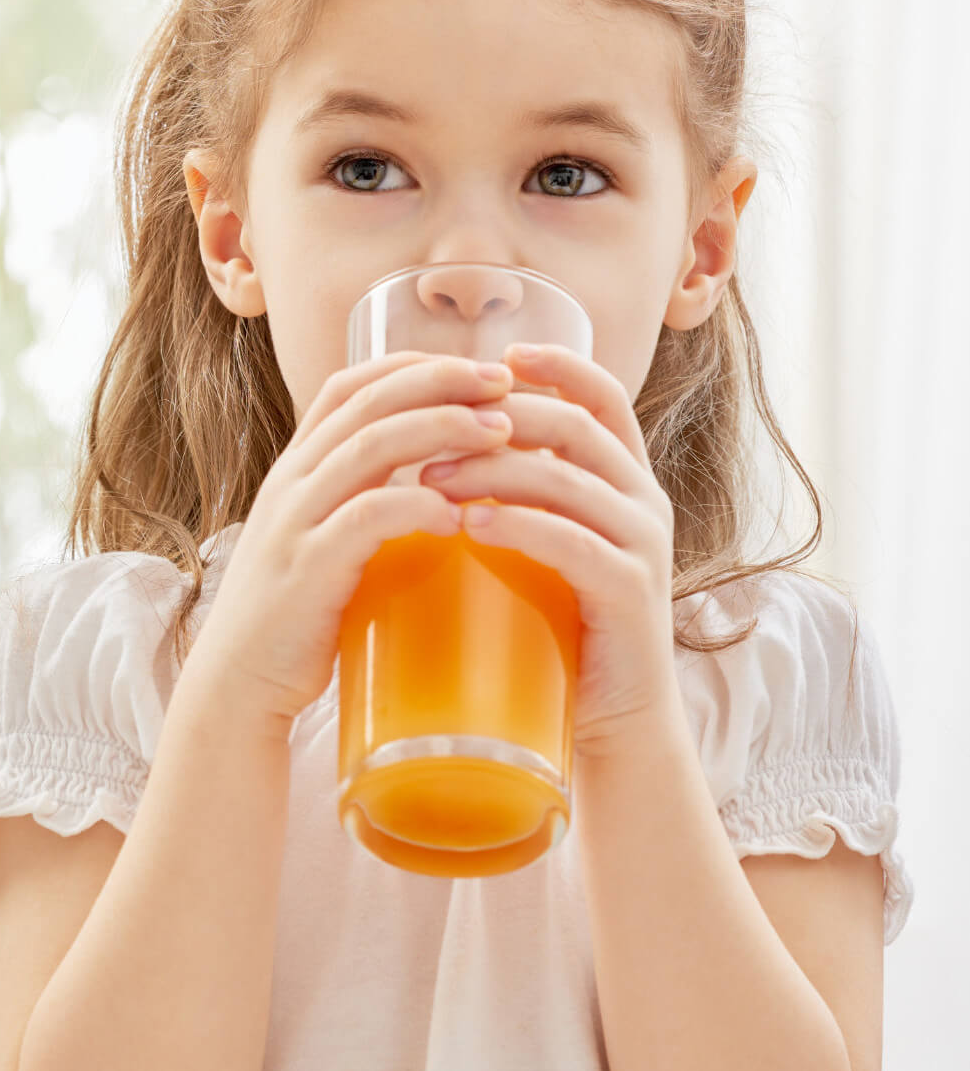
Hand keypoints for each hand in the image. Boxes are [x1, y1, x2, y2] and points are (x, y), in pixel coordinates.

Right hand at [191, 351, 516, 727]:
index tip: (476, 367)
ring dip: (441, 430)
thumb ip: (362, 507)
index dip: (412, 365)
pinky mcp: (307, 571)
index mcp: (297, 469)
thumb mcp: (322, 541)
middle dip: (440, 382)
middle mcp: (291, 483)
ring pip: (369, 448)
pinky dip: (414, 506)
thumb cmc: (297, 616)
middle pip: (367, 403)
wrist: (238, 684)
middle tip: (504, 382)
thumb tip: (443, 488)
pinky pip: (364, 520)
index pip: (350, 386)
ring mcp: (295, 523)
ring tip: (500, 432)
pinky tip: (458, 513)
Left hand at [417, 342, 679, 757]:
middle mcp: (642, 501)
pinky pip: (575, 544)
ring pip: (568, 481)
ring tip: (429, 477)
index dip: (558, 365)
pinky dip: (521, 527)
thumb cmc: (559, 625)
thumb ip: (513, 495)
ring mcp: (643, 546)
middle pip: (576, 427)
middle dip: (498, 418)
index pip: (603, 396)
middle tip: (427, 429)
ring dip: (493, 471)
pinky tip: (471, 525)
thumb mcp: (540, 542)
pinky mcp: (632, 594)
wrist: (610, 718)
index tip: (501, 352)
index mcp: (623, 479)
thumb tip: (432, 446)